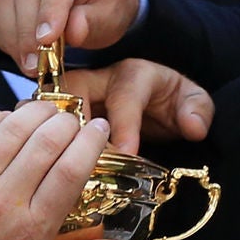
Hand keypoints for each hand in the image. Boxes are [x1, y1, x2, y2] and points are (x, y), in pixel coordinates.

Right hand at [0, 0, 144, 69]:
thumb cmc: (106, 3)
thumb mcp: (112, 16)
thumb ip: (94, 22)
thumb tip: (73, 31)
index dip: (51, 8)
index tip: (47, 42)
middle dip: (28, 28)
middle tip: (36, 64)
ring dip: (11, 34)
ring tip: (28, 64)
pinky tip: (16, 51)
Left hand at [0, 102, 130, 239]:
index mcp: (31, 230)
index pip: (72, 170)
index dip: (91, 142)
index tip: (101, 129)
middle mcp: (3, 200)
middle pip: (47, 140)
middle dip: (68, 122)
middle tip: (75, 121)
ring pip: (14, 127)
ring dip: (37, 112)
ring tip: (49, 112)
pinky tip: (10, 120)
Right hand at [51, 58, 210, 160]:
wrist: (155, 101)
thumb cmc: (171, 102)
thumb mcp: (194, 101)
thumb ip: (198, 110)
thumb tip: (193, 126)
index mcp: (133, 74)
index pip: (125, 96)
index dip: (125, 126)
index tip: (127, 152)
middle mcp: (99, 79)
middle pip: (75, 89)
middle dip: (75, 123)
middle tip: (79, 158)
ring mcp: (75, 94)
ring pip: (52, 103)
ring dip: (52, 131)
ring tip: (56, 163)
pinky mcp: (62, 110)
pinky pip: (44, 120)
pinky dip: (41, 139)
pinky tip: (43, 164)